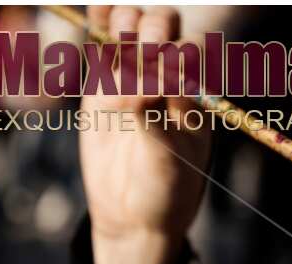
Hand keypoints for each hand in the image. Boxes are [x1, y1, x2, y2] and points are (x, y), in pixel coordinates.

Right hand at [80, 6, 211, 263]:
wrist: (134, 215)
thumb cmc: (164, 192)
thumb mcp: (166, 160)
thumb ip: (153, 120)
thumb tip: (139, 86)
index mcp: (196, 95)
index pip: (192, 50)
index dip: (177, 47)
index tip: (162, 64)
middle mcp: (167, 78)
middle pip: (163, 26)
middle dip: (150, 27)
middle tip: (138, 48)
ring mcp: (133, 76)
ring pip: (129, 26)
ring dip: (122, 21)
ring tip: (116, 45)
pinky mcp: (100, 83)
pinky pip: (100, 42)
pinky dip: (97, 24)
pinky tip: (95, 22)